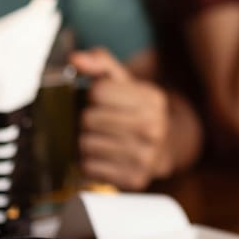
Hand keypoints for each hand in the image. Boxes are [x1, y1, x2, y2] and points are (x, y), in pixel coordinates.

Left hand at [70, 48, 172, 190]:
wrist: (164, 147)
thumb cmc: (135, 111)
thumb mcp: (124, 82)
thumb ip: (99, 63)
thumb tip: (74, 59)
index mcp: (153, 99)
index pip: (98, 91)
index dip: (93, 94)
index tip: (101, 100)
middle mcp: (154, 129)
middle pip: (89, 119)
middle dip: (87, 119)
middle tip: (97, 122)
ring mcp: (146, 157)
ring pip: (86, 145)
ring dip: (85, 141)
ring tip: (99, 138)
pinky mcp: (134, 180)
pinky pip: (89, 168)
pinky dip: (88, 162)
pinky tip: (102, 156)